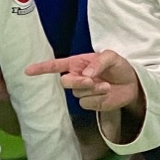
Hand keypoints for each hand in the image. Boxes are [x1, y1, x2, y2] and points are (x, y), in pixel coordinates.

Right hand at [26, 51, 140, 113]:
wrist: (132, 84)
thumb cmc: (119, 67)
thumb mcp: (112, 57)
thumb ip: (98, 62)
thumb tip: (86, 74)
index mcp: (77, 63)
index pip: (55, 66)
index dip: (41, 68)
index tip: (28, 71)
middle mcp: (76, 76)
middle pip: (65, 82)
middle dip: (78, 81)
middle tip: (92, 80)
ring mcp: (82, 91)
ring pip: (77, 93)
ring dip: (93, 89)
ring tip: (106, 85)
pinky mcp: (89, 103)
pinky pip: (86, 102)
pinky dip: (97, 98)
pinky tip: (106, 93)